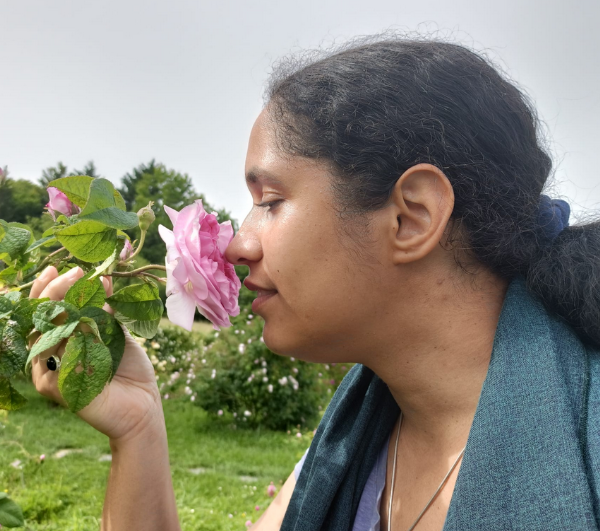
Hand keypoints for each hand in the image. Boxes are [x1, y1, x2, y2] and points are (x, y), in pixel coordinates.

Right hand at [29, 266, 163, 442]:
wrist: (144, 405)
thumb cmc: (130, 370)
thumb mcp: (118, 334)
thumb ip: (106, 312)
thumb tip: (102, 279)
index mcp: (64, 340)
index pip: (46, 311)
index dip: (48, 289)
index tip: (59, 268)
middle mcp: (52, 354)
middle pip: (39, 318)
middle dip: (53, 291)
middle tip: (72, 273)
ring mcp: (49, 371)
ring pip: (44, 332)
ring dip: (63, 305)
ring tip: (81, 285)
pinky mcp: (53, 386)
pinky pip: (55, 355)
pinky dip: (71, 334)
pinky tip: (87, 319)